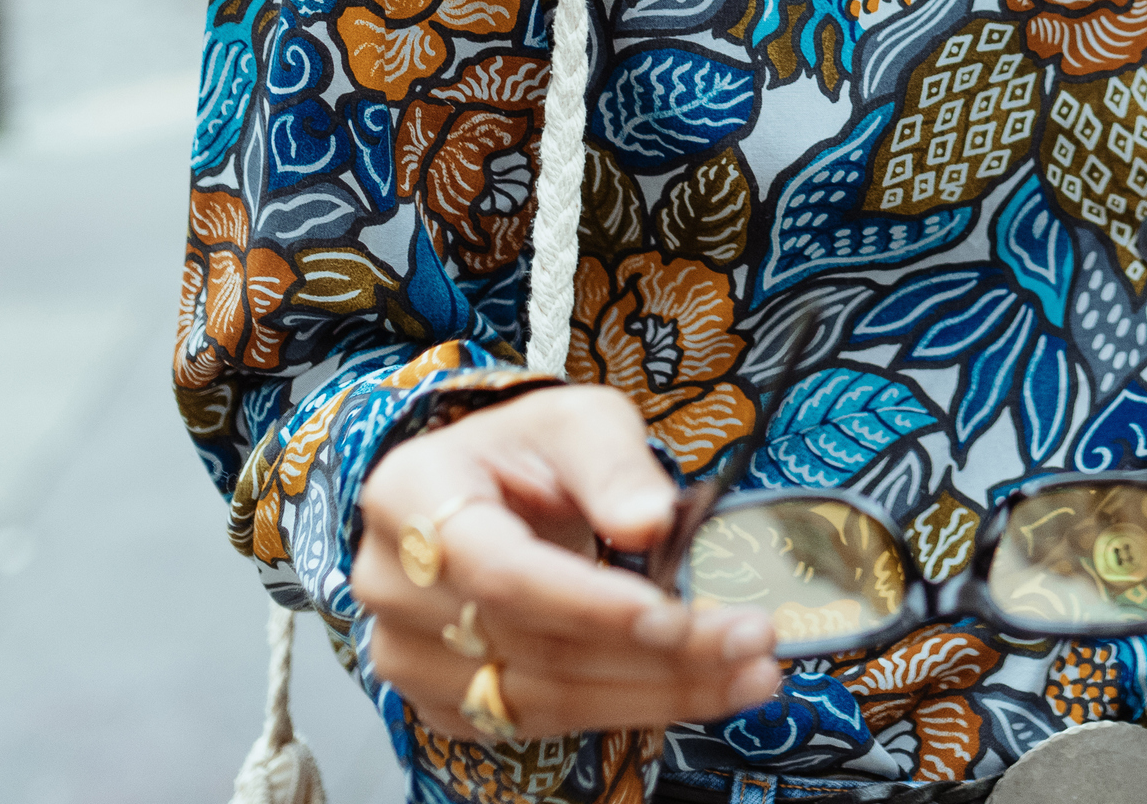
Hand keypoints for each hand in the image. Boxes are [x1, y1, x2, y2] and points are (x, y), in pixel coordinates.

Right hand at [351, 385, 783, 740]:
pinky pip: (541, 725)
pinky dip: (628, 710)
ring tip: (748, 672)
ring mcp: (410, 657)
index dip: (588, 603)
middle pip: (534, 646)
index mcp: (411, 497)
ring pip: (544, 700)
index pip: (501, 571)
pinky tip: (699, 690)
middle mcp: (394, 587)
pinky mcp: (447, 703)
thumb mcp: (578, 421)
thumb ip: (614, 465)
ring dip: (658, 693)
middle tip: (752, 642)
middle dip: (657, 654)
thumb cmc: (528, 451)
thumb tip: (652, 520)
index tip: (673, 615)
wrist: (482, 493)